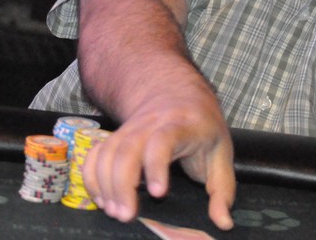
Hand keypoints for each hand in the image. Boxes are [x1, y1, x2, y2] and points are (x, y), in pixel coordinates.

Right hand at [82, 79, 235, 229]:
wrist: (177, 93)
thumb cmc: (202, 127)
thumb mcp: (222, 153)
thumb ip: (222, 191)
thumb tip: (223, 223)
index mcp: (181, 125)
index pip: (164, 140)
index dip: (156, 165)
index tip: (157, 194)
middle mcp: (151, 124)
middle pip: (128, 149)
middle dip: (123, 184)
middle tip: (126, 215)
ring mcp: (130, 128)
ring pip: (108, 152)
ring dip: (105, 184)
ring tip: (114, 212)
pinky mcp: (116, 136)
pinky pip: (96, 153)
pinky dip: (92, 176)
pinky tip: (100, 198)